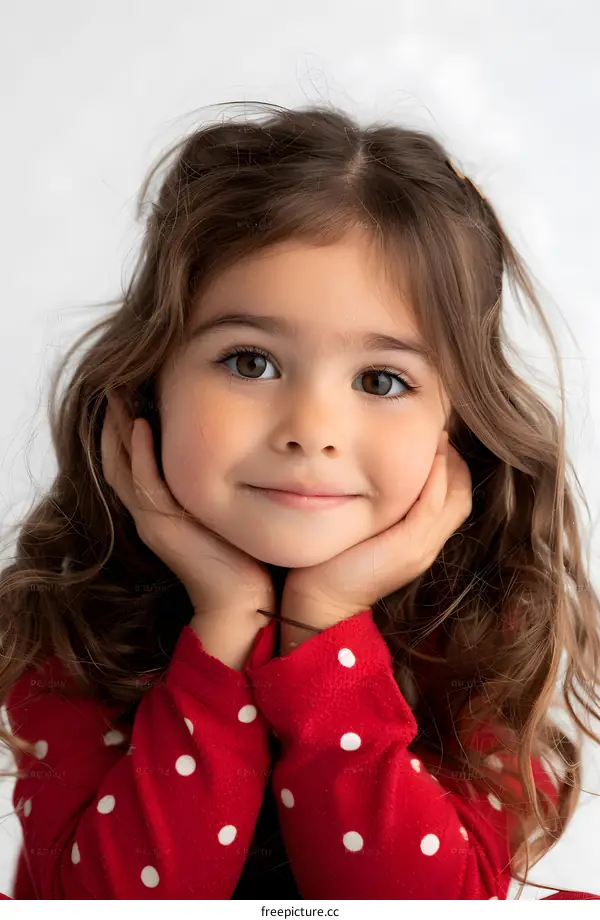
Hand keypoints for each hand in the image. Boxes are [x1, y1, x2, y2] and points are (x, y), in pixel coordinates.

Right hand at [101, 389, 275, 617]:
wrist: (243, 597)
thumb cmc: (243, 555)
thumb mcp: (224, 509)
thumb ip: (220, 484)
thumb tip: (238, 451)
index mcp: (159, 509)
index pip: (129, 461)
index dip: (125, 429)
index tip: (131, 393)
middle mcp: (148, 514)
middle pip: (116, 459)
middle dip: (115, 423)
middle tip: (115, 387)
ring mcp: (151, 520)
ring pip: (122, 467)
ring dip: (120, 431)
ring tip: (120, 397)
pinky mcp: (162, 527)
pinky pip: (144, 484)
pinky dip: (142, 454)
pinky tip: (146, 427)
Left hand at [282, 431, 472, 632]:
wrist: (320, 603)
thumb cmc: (332, 561)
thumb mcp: (363, 528)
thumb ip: (376, 506)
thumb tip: (370, 470)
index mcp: (421, 539)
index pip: (454, 495)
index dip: (451, 463)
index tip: (435, 435)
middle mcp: (428, 544)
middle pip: (462, 493)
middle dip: (455, 457)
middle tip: (439, 427)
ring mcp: (421, 547)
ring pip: (455, 497)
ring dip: (450, 461)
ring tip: (438, 433)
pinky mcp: (408, 547)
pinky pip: (434, 506)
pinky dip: (437, 477)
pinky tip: (432, 453)